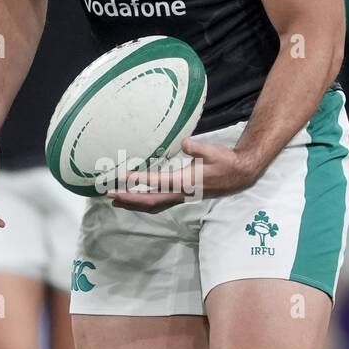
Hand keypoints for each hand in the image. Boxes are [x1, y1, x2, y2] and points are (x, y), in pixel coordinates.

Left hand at [107, 137, 259, 212]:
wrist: (239, 175)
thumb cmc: (226, 162)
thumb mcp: (213, 151)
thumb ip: (198, 148)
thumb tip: (184, 143)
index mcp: (186, 182)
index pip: (158, 182)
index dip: (140, 180)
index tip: (123, 177)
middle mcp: (181, 193)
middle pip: (150, 200)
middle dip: (129, 197)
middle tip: (109, 193)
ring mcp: (181, 196)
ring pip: (153, 205)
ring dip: (134, 204)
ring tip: (116, 200)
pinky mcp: (182, 196)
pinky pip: (159, 203)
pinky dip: (144, 203)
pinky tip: (136, 199)